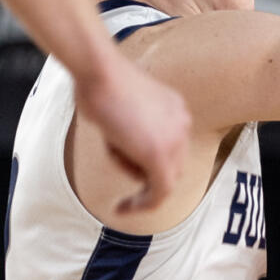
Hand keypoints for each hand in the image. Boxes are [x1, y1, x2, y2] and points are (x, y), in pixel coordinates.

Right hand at [75, 50, 190, 212]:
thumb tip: (121, 139)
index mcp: (175, 108)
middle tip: (123, 182)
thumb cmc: (98, 78)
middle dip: (146, 175)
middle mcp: (182, 124)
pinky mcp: (159, 157)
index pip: (172, 147)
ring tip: (110, 146)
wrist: (98, 70)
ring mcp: (174, 141)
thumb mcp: (122, 100)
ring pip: (162, 179)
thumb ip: (131, 124)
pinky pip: (159, 192)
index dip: (153, 164)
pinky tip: (123, 209)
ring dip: (133, 176)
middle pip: (172, 166)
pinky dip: (143, 204)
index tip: (136, 173)